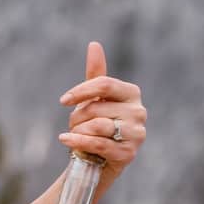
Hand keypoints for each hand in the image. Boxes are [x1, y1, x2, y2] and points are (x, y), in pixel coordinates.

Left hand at [58, 39, 145, 186]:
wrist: (99, 159)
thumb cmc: (98, 124)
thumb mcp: (95, 99)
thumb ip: (96, 74)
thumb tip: (94, 44)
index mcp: (132, 93)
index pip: (104, 84)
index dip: (81, 91)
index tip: (63, 101)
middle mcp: (139, 112)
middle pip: (96, 107)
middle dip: (77, 117)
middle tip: (73, 125)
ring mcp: (136, 134)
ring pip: (96, 125)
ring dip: (77, 131)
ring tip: (74, 135)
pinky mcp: (128, 153)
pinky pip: (97, 143)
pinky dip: (77, 142)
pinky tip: (65, 140)